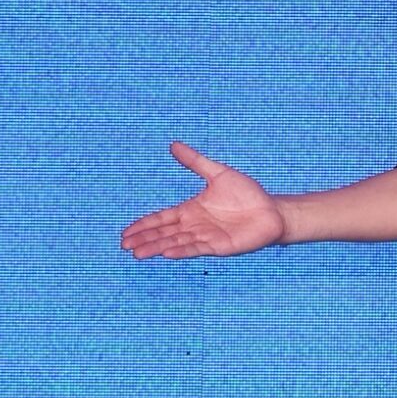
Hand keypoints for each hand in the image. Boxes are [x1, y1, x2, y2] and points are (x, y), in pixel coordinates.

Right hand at [121, 142, 286, 258]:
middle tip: (124, 245)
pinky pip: (197, 248)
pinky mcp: (219, 246)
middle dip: (144, 239)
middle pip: (164, 234)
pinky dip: (181, 250)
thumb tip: (173, 144)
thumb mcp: (218, 173)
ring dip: (156, 248)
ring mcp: (206, 237)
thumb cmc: (247, 194)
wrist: (272, 210)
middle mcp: (195, 226)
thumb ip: (195, 161)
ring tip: (137, 253)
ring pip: (176, 243)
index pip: (161, 219)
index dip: (144, 225)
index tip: (126, 233)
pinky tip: (167, 253)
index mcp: (191, 210)